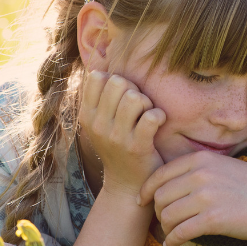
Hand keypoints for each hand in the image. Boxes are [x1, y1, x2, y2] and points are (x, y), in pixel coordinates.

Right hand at [78, 71, 165, 195]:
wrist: (126, 185)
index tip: (121, 97)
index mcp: (86, 115)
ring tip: (147, 115)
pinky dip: (159, 116)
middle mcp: (97, 125)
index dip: (115, 80)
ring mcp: (116, 137)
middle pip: (119, 82)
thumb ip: (100, 96)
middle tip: (139, 107)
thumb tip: (100, 60)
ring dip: (147, 103)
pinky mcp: (137, 147)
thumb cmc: (118, 146)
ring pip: (135, 97)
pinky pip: (152, 117)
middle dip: (134, 90)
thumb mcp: (100, 122)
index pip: (97, 77)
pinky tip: (157, 124)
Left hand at [138, 151, 246, 245]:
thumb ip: (195, 169)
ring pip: (166, 215)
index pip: (160, 174)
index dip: (146, 190)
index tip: (142, 201)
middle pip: (160, 196)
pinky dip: (172, 241)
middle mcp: (201, 174)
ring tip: (172, 233)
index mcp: (201, 159)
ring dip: (165, 228)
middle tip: (164, 221)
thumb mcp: (221, 167)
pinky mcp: (213, 219)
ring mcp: (207, 196)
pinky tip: (173, 244)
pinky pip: (180, 232)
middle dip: (157, 211)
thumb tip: (163, 184)